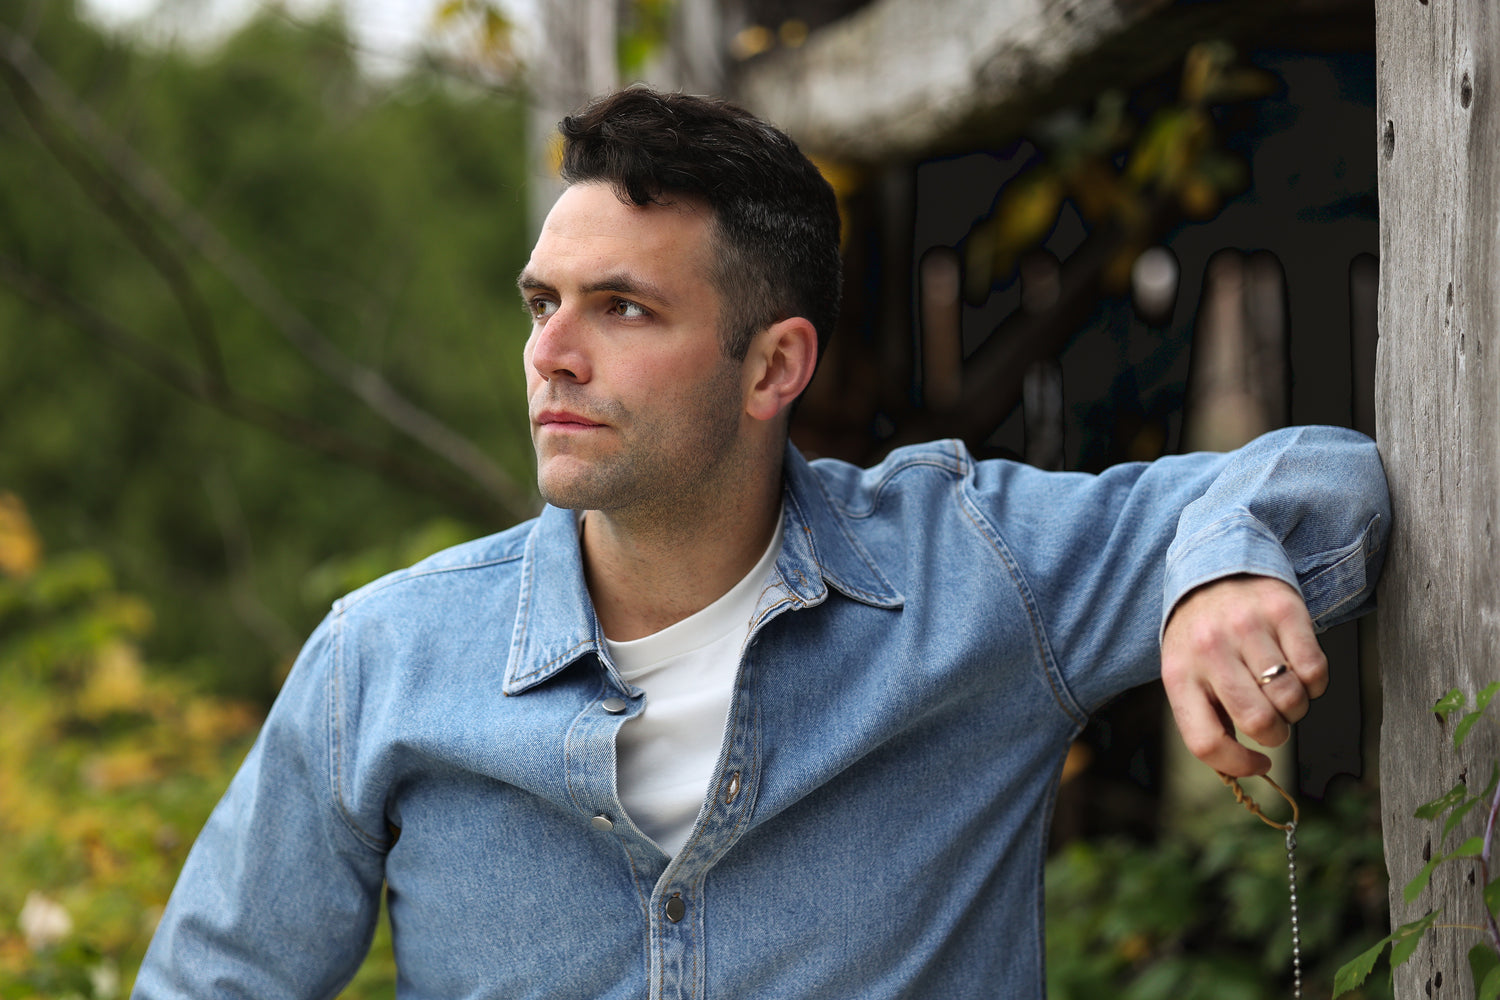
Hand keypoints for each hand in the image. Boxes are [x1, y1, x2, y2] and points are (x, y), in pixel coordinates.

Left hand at [1161, 574, 1326, 776]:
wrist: (1213, 567)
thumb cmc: (1201, 635)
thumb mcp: (1186, 672)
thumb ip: (1206, 715)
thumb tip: (1242, 765)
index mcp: (1179, 674)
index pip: (1206, 742)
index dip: (1239, 765)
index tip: (1259, 763)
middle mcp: (1209, 649)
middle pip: (1258, 723)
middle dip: (1275, 734)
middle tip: (1274, 722)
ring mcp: (1246, 627)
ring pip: (1291, 700)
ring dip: (1296, 709)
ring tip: (1283, 693)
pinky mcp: (1283, 610)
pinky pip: (1315, 671)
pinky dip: (1315, 685)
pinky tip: (1299, 672)